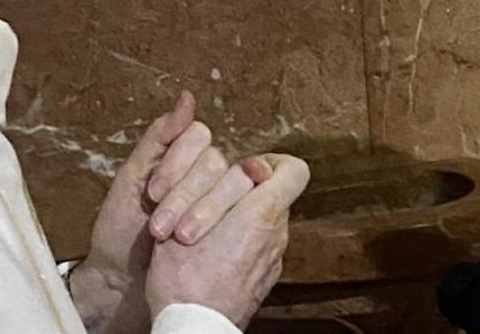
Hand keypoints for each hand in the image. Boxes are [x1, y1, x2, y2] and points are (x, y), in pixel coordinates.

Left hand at [70, 93, 263, 333]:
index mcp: (179, 156)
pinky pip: (239, 213)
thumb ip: (158, 138)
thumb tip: (188, 98)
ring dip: (203, 209)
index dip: (179, 161)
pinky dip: (220, 222)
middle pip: (216, 161)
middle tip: (161, 223)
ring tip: (176, 237)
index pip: (198, 136)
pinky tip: (201, 240)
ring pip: (230, 185)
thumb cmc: (120, 227)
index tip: (154, 193)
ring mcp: (216, 200)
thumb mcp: (130, 179)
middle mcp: (202, 173)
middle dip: (187, 191)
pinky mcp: (226, 227)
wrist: (119, 280)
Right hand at [146, 152, 309, 328]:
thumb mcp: (189, 214)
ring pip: (262, 220)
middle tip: (205, 203)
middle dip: (238, 192)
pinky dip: (237, 243)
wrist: (193, 331)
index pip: (294, 171)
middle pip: (270, 194)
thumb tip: (252, 168)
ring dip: (234, 218)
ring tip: (199, 230)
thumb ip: (220, 185)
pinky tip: (209, 253)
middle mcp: (276, 235)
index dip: (271, 162)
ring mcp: (272, 260)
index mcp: (262, 214)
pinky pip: (256, 247)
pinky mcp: (263, 279)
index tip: (243, 170)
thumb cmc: (184, 279)